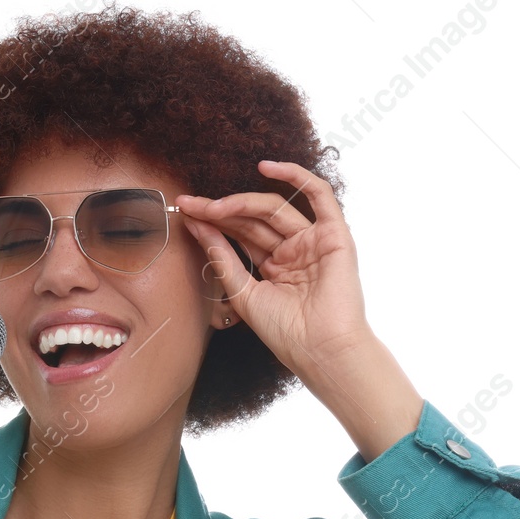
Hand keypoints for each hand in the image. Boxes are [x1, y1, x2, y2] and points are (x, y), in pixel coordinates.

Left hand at [176, 161, 369, 381]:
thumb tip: (198, 227)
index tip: (184, 213)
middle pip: (253, 219)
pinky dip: (297, 176)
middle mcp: (294, 250)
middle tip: (190, 204)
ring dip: (241, 202)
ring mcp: (314, 240)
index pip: (240, 234)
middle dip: (220, 210)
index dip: (212, 222)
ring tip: (212, 205)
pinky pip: (319, 195)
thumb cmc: (286, 333)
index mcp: (275, 266)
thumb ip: (223, 259)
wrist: (320, 350)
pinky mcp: (335, 234)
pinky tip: (267, 167)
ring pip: (275, 208)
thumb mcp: (244, 294)